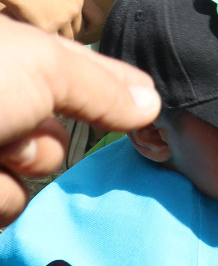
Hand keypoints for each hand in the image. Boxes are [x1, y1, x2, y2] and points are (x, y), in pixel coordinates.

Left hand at [0, 17, 159, 226]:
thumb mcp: (44, 68)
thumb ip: (104, 86)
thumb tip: (153, 103)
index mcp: (21, 60)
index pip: (85, 72)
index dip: (120, 88)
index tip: (154, 108)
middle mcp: (6, 103)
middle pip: (59, 136)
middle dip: (45, 143)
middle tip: (21, 128)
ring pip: (35, 177)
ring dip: (19, 172)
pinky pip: (8, 206)